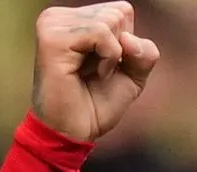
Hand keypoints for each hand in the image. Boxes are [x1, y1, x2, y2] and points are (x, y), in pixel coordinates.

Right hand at [30, 4, 159, 143]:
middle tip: (98, 73)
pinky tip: (93, 74)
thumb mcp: (132, 76)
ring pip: (110, 20)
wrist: (74, 134)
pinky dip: (107, 57)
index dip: (126, 43)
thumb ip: (144, 52)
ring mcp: (53, 25)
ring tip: (94, 75)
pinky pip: (100, 32)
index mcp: (73, 19)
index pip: (121, 10)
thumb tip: (129, 38)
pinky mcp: (52, 39)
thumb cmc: (96, 106)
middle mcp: (59, 17)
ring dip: (113, 55)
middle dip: (120, 49)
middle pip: (117, 12)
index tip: (106, 67)